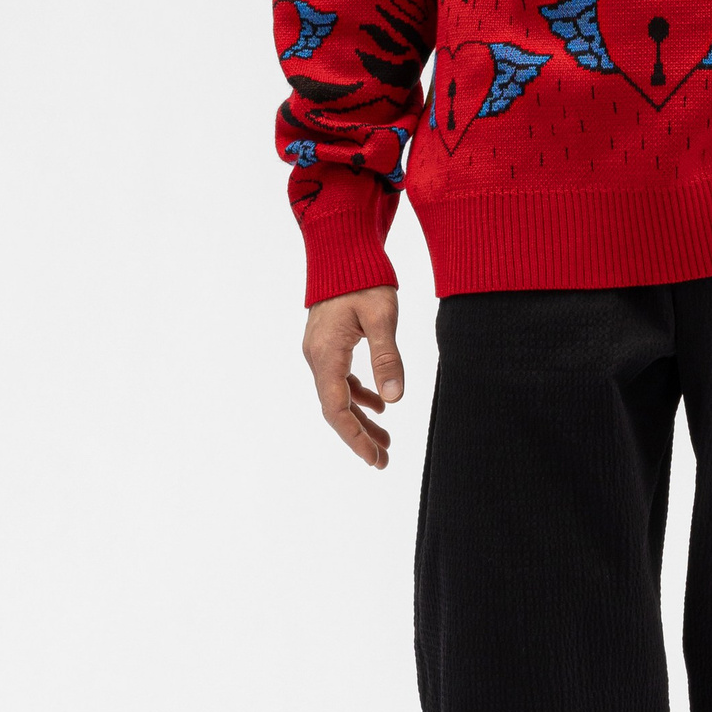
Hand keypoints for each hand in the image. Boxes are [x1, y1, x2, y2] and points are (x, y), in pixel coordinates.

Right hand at [302, 287, 403, 469]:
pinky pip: (340, 380)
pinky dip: (358, 396)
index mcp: (327, 354)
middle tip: (383, 460)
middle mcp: (317, 357)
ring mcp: (320, 351)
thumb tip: (394, 399)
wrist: (341, 251)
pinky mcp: (328, 344)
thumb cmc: (363, 279)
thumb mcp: (382, 317)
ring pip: (338, 396)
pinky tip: (380, 406)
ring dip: (360, 420)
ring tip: (386, 441)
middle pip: (336, 409)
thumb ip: (387, 358)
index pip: (336, 409)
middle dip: (359, 437)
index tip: (374, 459)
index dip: (354, 438)